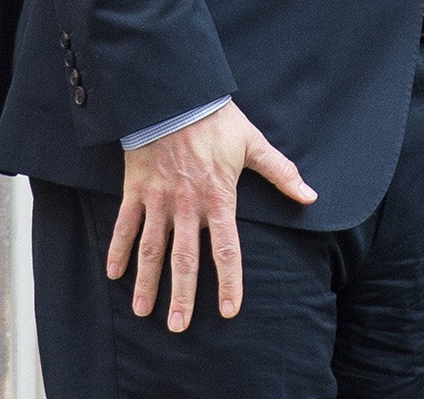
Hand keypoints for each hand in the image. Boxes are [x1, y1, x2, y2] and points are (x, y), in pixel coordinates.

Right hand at [108, 101, 316, 331]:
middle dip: (181, 295)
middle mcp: (187, 206)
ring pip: (151, 249)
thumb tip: (311, 196)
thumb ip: (282, 173)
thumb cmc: (218, 121)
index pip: (226, 249)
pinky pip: (124, 225)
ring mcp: (158, 200)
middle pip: (184, 259)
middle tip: (178, 327)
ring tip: (143, 311)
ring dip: (146, 282)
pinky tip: (112, 274)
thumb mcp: (253, 145)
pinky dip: (117, 249)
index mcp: (218, 198)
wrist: (176, 97)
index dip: (228, 281)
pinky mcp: (136, 190)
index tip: (227, 311)